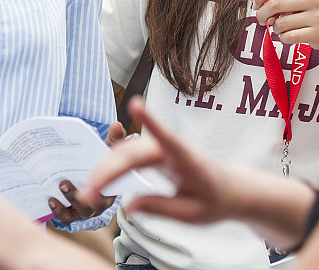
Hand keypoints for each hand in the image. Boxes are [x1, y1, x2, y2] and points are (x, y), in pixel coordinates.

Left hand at [46, 122, 124, 223]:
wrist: (92, 171)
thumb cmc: (102, 161)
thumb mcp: (110, 150)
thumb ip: (114, 139)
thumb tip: (116, 125)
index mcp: (110, 192)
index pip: (107, 193)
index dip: (99, 189)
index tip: (89, 179)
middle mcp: (98, 206)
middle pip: (89, 207)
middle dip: (74, 196)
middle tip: (63, 183)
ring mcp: (83, 211)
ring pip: (74, 215)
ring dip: (63, 207)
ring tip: (53, 196)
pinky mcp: (71, 214)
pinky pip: (64, 218)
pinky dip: (57, 212)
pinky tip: (49, 201)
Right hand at [77, 97, 240, 224]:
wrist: (231, 190)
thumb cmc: (216, 200)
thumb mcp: (192, 215)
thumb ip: (161, 209)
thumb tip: (128, 207)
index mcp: (187, 159)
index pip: (166, 137)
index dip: (150, 120)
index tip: (135, 103)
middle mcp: (172, 148)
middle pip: (132, 153)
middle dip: (106, 171)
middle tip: (87, 196)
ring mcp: (163, 148)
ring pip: (126, 153)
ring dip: (105, 170)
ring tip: (89, 193)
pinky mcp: (157, 153)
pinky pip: (129, 156)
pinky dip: (112, 168)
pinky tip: (99, 181)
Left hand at [254, 0, 318, 65]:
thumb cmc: (309, 14)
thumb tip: (258, 7)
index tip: (256, 5)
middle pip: (274, 4)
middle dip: (262, 14)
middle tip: (262, 20)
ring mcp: (316, 16)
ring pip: (280, 23)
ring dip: (275, 28)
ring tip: (282, 29)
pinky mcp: (317, 33)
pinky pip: (288, 37)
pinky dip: (283, 38)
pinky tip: (288, 36)